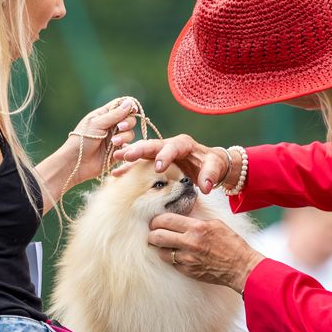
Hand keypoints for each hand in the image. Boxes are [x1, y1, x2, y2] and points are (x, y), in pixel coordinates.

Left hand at [68, 98, 138, 182]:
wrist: (77, 162)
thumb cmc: (82, 140)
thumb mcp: (97, 123)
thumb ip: (115, 114)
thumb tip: (130, 102)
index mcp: (104, 115)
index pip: (120, 105)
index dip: (129, 106)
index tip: (132, 110)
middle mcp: (111, 125)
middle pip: (129, 119)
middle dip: (128, 123)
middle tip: (120, 127)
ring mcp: (115, 138)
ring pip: (130, 133)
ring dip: (124, 136)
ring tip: (113, 142)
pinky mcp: (118, 151)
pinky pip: (129, 146)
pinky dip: (126, 146)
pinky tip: (118, 149)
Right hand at [113, 134, 229, 193]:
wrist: (209, 165)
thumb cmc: (213, 164)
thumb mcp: (215, 167)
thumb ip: (211, 175)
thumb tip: (205, 187)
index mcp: (184, 144)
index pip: (174, 147)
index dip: (165, 155)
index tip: (159, 167)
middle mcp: (169, 145)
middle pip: (152, 145)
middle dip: (140, 150)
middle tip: (127, 155)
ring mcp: (160, 152)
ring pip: (142, 152)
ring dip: (129, 156)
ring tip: (115, 158)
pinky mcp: (154, 161)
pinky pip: (140, 163)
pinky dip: (129, 167)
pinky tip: (116, 173)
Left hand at [148, 213, 263, 291]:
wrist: (241, 267)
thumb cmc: (231, 243)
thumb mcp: (215, 224)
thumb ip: (196, 220)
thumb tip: (180, 214)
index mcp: (197, 227)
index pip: (166, 220)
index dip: (156, 220)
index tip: (156, 221)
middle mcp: (190, 243)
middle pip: (157, 236)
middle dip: (152, 233)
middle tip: (154, 232)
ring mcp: (188, 259)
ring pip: (161, 252)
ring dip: (160, 247)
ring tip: (164, 244)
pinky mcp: (188, 271)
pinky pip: (171, 263)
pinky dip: (171, 258)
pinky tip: (175, 254)